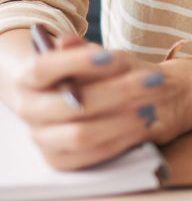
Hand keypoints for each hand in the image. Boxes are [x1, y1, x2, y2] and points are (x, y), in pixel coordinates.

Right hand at [12, 34, 191, 169]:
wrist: (104, 98)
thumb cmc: (98, 72)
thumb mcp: (97, 57)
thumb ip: (84, 51)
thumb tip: (67, 41)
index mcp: (29, 77)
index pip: (42, 69)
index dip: (75, 62)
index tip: (112, 57)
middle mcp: (29, 109)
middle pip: (69, 104)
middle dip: (116, 92)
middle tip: (153, 81)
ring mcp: (43, 137)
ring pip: (81, 134)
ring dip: (121, 120)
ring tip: (150, 106)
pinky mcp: (60, 159)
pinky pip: (91, 155)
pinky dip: (121, 139)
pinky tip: (144, 125)